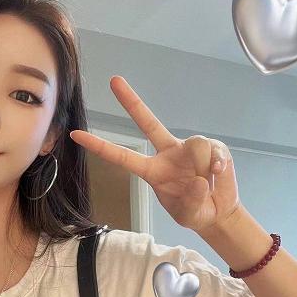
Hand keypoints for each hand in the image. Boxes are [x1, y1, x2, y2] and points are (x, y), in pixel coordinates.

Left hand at [69, 76, 241, 232]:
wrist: (219, 211)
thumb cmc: (195, 212)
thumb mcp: (188, 216)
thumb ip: (191, 202)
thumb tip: (200, 180)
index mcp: (152, 171)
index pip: (123, 156)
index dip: (100, 146)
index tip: (76, 134)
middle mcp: (167, 154)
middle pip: (148, 123)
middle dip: (131, 102)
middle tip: (113, 80)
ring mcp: (189, 149)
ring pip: (196, 145)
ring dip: (205, 166)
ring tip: (209, 182)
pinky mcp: (212, 147)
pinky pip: (215, 150)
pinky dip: (220, 164)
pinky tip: (219, 174)